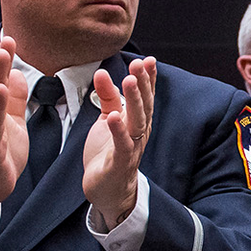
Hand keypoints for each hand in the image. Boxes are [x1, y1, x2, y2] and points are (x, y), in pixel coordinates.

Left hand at [84, 56, 156, 230]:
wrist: (107, 191)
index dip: (148, 79)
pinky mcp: (119, 163)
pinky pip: (121, 145)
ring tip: (129, 82)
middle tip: (139, 65)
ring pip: (136, 122)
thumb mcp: (107, 120)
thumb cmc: (108, 154)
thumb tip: (102, 72)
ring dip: (133, 102)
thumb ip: (107, 97)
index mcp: (137, 122)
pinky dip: (118, 131)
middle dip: (143, 84)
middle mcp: (138, 133)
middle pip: (143, 106)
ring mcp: (131, 148)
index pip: (145, 97)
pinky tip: (114, 116)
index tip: (149, 60)